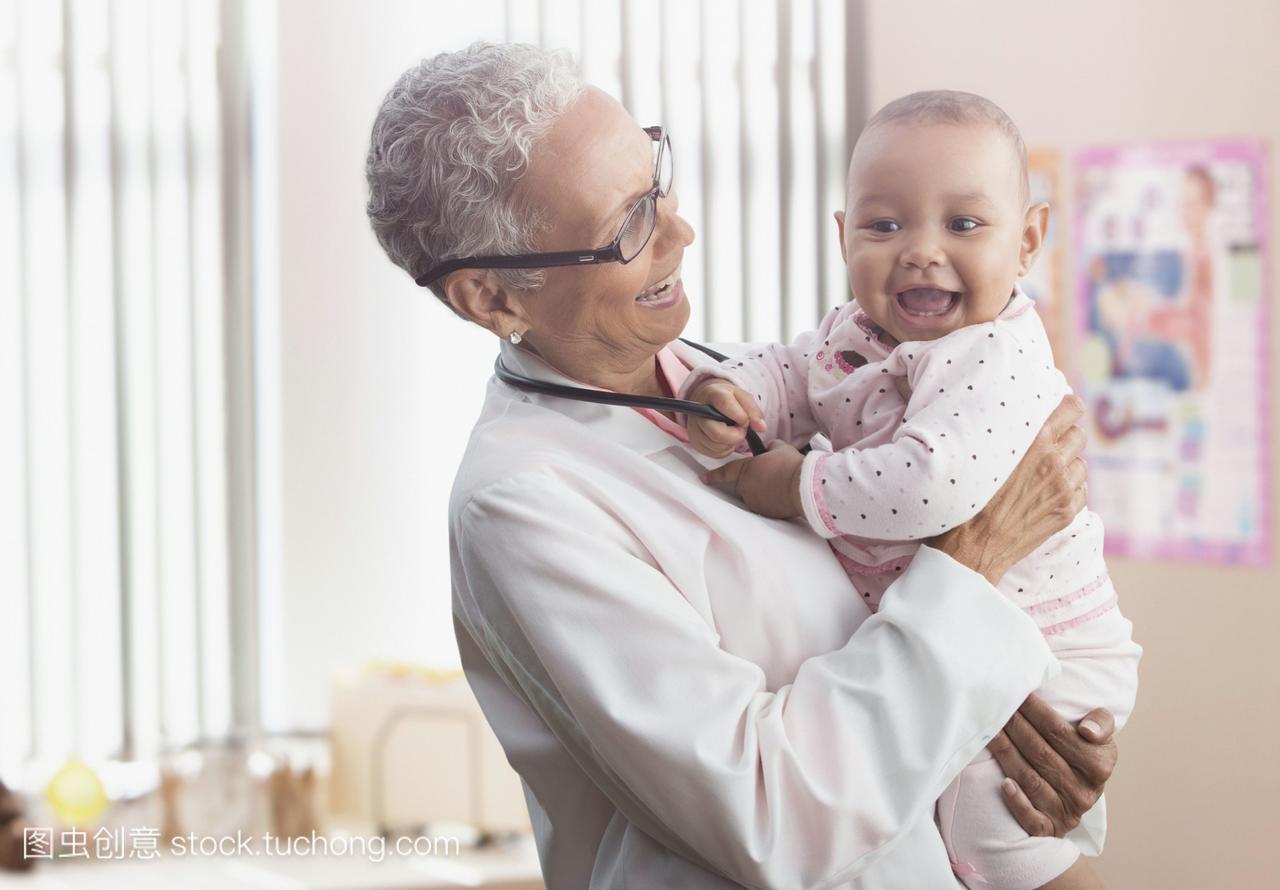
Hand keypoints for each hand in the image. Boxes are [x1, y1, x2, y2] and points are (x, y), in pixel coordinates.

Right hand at [687, 381, 764, 457]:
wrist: (708, 403)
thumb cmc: (727, 399)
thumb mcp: (742, 397)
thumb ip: (753, 410)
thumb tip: (762, 428)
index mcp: (713, 395)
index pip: (725, 405)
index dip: (740, 416)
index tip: (745, 420)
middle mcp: (699, 413)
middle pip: (718, 433)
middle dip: (736, 435)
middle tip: (740, 428)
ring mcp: (695, 430)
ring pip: (718, 446)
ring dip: (733, 442)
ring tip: (733, 430)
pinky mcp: (697, 444)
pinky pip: (717, 454)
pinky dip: (727, 448)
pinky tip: (727, 438)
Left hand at [704, 441, 804, 518]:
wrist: (804, 487)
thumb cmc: (791, 465)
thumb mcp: (780, 448)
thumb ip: (771, 446)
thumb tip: (769, 448)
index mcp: (745, 470)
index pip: (725, 472)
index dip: (714, 476)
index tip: (705, 478)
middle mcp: (745, 488)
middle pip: (743, 485)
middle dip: (753, 480)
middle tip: (771, 474)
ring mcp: (755, 502)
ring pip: (754, 496)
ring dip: (762, 491)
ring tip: (780, 484)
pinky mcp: (766, 513)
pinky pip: (765, 505)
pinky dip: (771, 500)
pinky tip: (783, 494)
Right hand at [929, 394, 1087, 584]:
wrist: (970, 547)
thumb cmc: (966, 497)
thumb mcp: (984, 454)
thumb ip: (1010, 434)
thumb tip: (1022, 419)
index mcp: (1035, 440)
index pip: (1072, 408)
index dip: (1069, 407)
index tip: (1062, 409)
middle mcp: (1054, 462)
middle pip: (1079, 435)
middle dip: (1065, 437)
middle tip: (1046, 446)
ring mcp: (1063, 489)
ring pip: (1081, 463)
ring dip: (1067, 465)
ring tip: (1043, 474)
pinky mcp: (1066, 512)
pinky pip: (1080, 489)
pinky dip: (1068, 489)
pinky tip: (1046, 494)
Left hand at [988, 694, 1117, 837]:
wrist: (1078, 798)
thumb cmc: (1083, 757)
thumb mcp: (1101, 739)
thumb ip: (1102, 723)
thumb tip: (1087, 730)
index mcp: (1099, 766)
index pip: (1059, 732)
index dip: (1035, 711)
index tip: (1016, 692)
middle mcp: (1084, 792)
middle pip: (1040, 752)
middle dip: (1014, 725)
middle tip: (994, 705)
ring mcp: (1066, 813)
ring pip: (1030, 778)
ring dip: (1005, 752)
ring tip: (987, 730)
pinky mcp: (1049, 829)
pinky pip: (1031, 818)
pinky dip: (1017, 801)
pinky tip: (1003, 783)